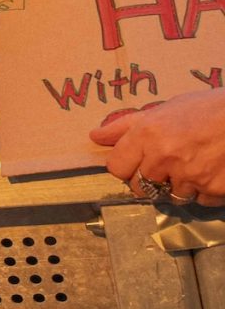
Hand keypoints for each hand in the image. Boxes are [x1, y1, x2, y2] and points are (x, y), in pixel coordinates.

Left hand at [93, 89, 224, 205]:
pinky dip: (204, 191)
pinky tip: (213, 171)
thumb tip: (95, 136)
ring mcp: (190, 176)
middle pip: (140, 187)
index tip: (138, 161)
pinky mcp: (213, 189)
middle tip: (169, 164)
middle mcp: (165, 157)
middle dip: (151, 179)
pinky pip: (199, 200)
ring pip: (170, 196)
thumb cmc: (208, 109)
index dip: (126, 166)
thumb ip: (127, 125)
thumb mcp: (165, 109)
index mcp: (148, 134)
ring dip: (180, 185)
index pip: (117, 167)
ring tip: (195, 164)